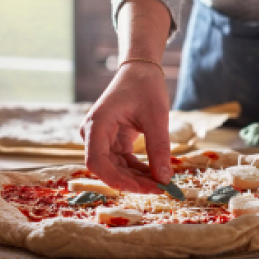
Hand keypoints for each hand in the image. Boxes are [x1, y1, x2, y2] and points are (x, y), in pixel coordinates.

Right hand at [80, 62, 172, 192]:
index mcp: (97, 124)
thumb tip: (165, 180)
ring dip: (137, 178)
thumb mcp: (156, 116)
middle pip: (107, 169)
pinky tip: (156, 174)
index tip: (146, 188)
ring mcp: (101, 139)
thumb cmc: (146, 86)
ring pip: (116, 168)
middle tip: (161, 188)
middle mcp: (93, 134)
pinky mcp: (112, 141)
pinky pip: (123, 162)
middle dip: (134, 182)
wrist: (140, 70)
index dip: (119, 180)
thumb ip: (159, 148)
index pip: (97, 162)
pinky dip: (139, 170)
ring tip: (162, 183)